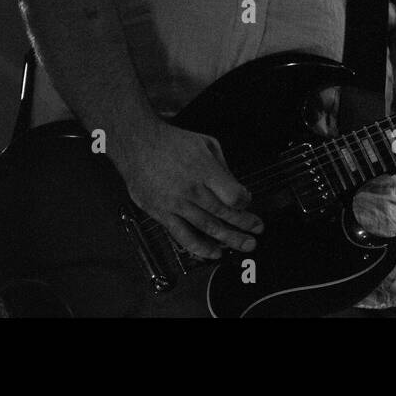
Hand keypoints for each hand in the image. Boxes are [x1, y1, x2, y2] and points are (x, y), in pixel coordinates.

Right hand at [114, 119, 263, 259]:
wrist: (138, 145)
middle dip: (244, 225)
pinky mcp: (162, 214)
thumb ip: (223, 167)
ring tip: (244, 245)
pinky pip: (183, 236)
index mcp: (204, 170)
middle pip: (223, 213)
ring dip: (228, 239)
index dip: (245, 202)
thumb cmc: (171, 142)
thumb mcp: (206, 143)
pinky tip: (213, 253)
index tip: (247, 202)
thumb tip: (236, 188)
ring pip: (207, 228)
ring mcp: (176, 204)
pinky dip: (199, 247)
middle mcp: (191, 189)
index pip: (232, 195)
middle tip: (257, 231)